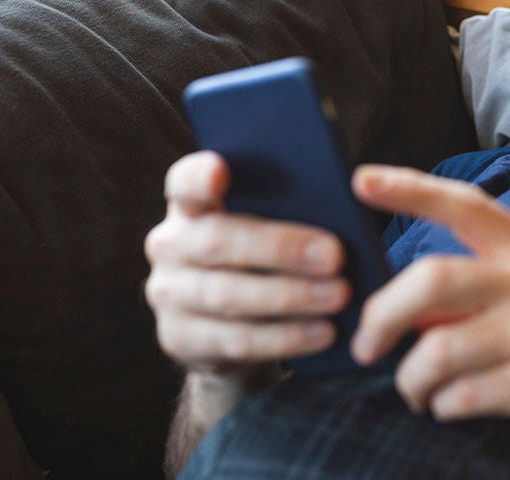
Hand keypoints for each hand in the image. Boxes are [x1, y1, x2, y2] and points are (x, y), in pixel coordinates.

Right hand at [144, 151, 351, 372]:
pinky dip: (285, 337)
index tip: (222, 170)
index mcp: (190, 202)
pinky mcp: (179, 338)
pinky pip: (236, 340)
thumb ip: (288, 206)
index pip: (185, 181)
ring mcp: (168, 293)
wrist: (232, 322)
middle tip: (335, 255)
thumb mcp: (270, 223)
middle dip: (280, 248)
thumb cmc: (264, 254)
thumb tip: (341, 198)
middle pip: (217, 241)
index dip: (200, 176)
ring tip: (340, 296)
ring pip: (228, 295)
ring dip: (290, 297)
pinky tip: (323, 332)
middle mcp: (169, 244)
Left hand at [348, 164, 509, 479]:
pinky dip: (444, 406)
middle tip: (364, 346)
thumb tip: (405, 310)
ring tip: (418, 392)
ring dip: (411, 380)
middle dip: (382, 316)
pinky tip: (455, 406)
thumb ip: (480, 291)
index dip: (409, 189)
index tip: (360, 180)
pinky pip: (462, 395)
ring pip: (437, 348)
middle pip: (430, 278)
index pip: (464, 204)